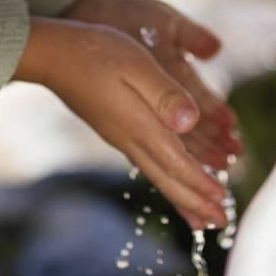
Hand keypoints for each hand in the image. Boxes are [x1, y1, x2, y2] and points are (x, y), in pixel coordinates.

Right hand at [14, 15, 228, 230]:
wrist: (53, 55)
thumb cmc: (96, 53)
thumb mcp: (136, 64)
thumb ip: (164, 93)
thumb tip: (191, 121)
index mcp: (141, 125)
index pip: (176, 165)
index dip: (201, 185)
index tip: (223, 204)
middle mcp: (131, 138)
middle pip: (167, 179)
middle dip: (195, 203)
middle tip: (220, 222)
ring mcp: (121, 136)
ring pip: (157, 175)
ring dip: (182, 196)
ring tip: (200, 216)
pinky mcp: (116, 129)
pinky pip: (148, 163)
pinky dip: (166, 177)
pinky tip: (171, 178)